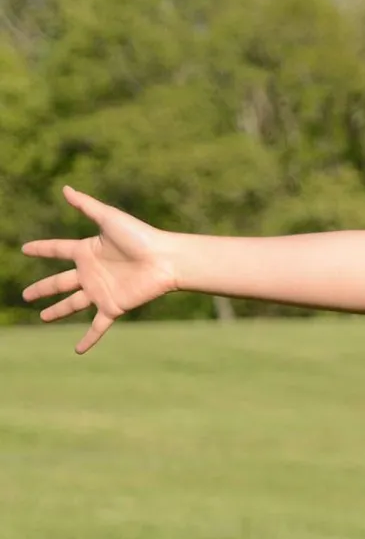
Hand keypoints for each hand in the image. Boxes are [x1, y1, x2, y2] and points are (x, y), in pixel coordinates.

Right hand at [22, 186, 178, 353]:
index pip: (57, 249)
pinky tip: (78, 350)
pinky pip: (97, 326)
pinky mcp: (112, 307)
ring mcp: (100, 291)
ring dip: (58, 311)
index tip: (24, 249)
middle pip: (60, 282)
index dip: (41, 249)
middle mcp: (91, 272)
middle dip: (43, 288)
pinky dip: (88, 339)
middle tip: (26, 295)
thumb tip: (65, 188)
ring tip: (42, 317)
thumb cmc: (141, 236)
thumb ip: (86, 206)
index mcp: (88, 250)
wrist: (166, 259)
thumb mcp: (109, 218)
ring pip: (72, 304)